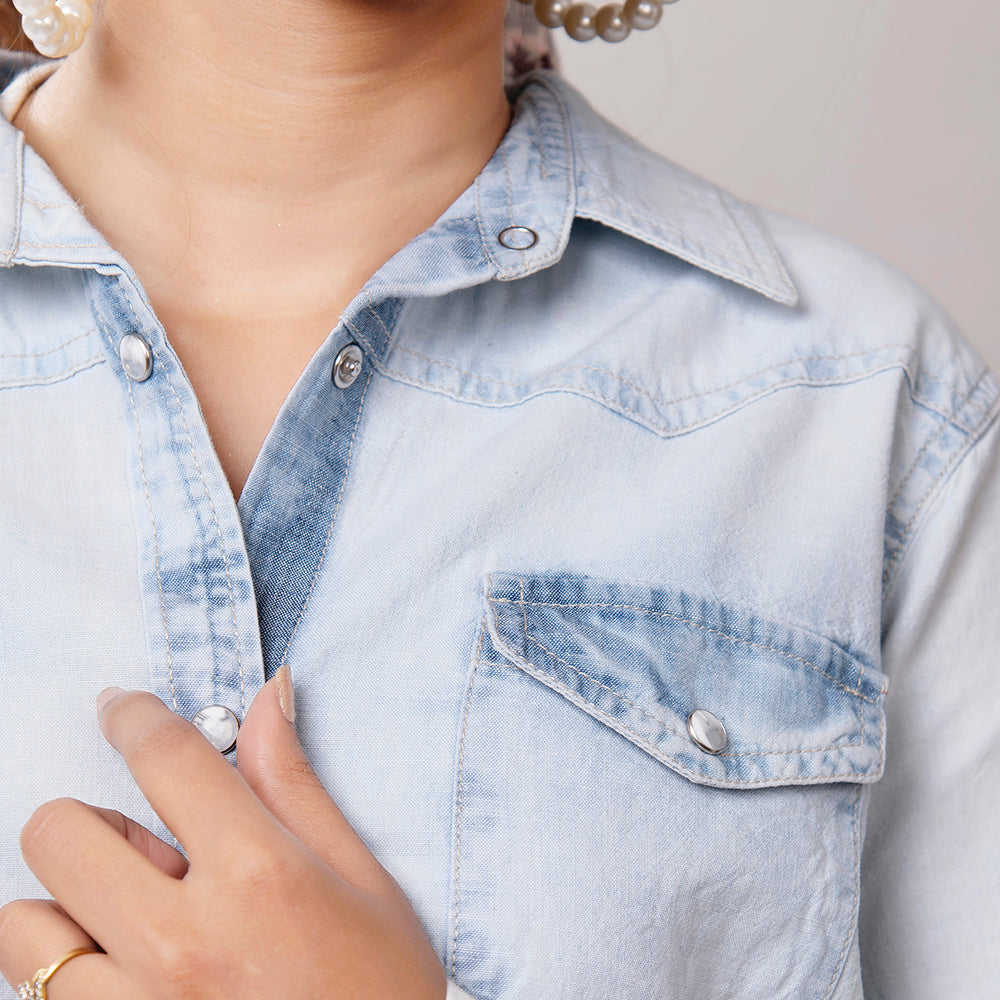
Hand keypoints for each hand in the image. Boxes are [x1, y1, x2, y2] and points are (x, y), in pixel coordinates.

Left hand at [0, 671, 447, 999]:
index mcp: (257, 876)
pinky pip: (41, 997)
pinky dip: (71, 973)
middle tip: (147, 851)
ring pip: (25, 926)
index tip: (122, 707)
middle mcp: (182, 942)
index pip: (166, 759)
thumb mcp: (359, 879)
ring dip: (70, 908)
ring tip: (138, 925)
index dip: (134, 715)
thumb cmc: (381, 990)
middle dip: (92, 822)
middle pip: (58, 833)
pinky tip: (134, 975)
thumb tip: (268, 700)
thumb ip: (294, 785)